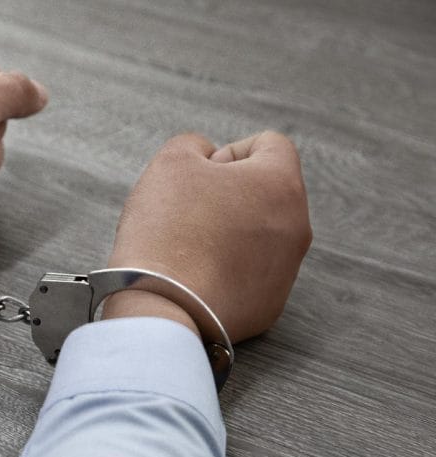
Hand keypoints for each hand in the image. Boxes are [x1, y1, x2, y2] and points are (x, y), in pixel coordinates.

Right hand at [102, 131, 311, 341]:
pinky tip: (193, 279)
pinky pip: (250, 276)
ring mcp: (287, 271)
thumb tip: (209, 158)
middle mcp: (297, 226)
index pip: (269, 145)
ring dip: (227, 234)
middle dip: (229, 196)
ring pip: (259, 237)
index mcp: (281, 183)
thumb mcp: (170, 163)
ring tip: (187, 249)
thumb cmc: (167, 230)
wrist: (163, 307)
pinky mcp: (269, 306)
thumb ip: (194, 145)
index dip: (228, 153)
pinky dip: (225, 272)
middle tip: (186, 213)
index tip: (198, 177)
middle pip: (265, 194)